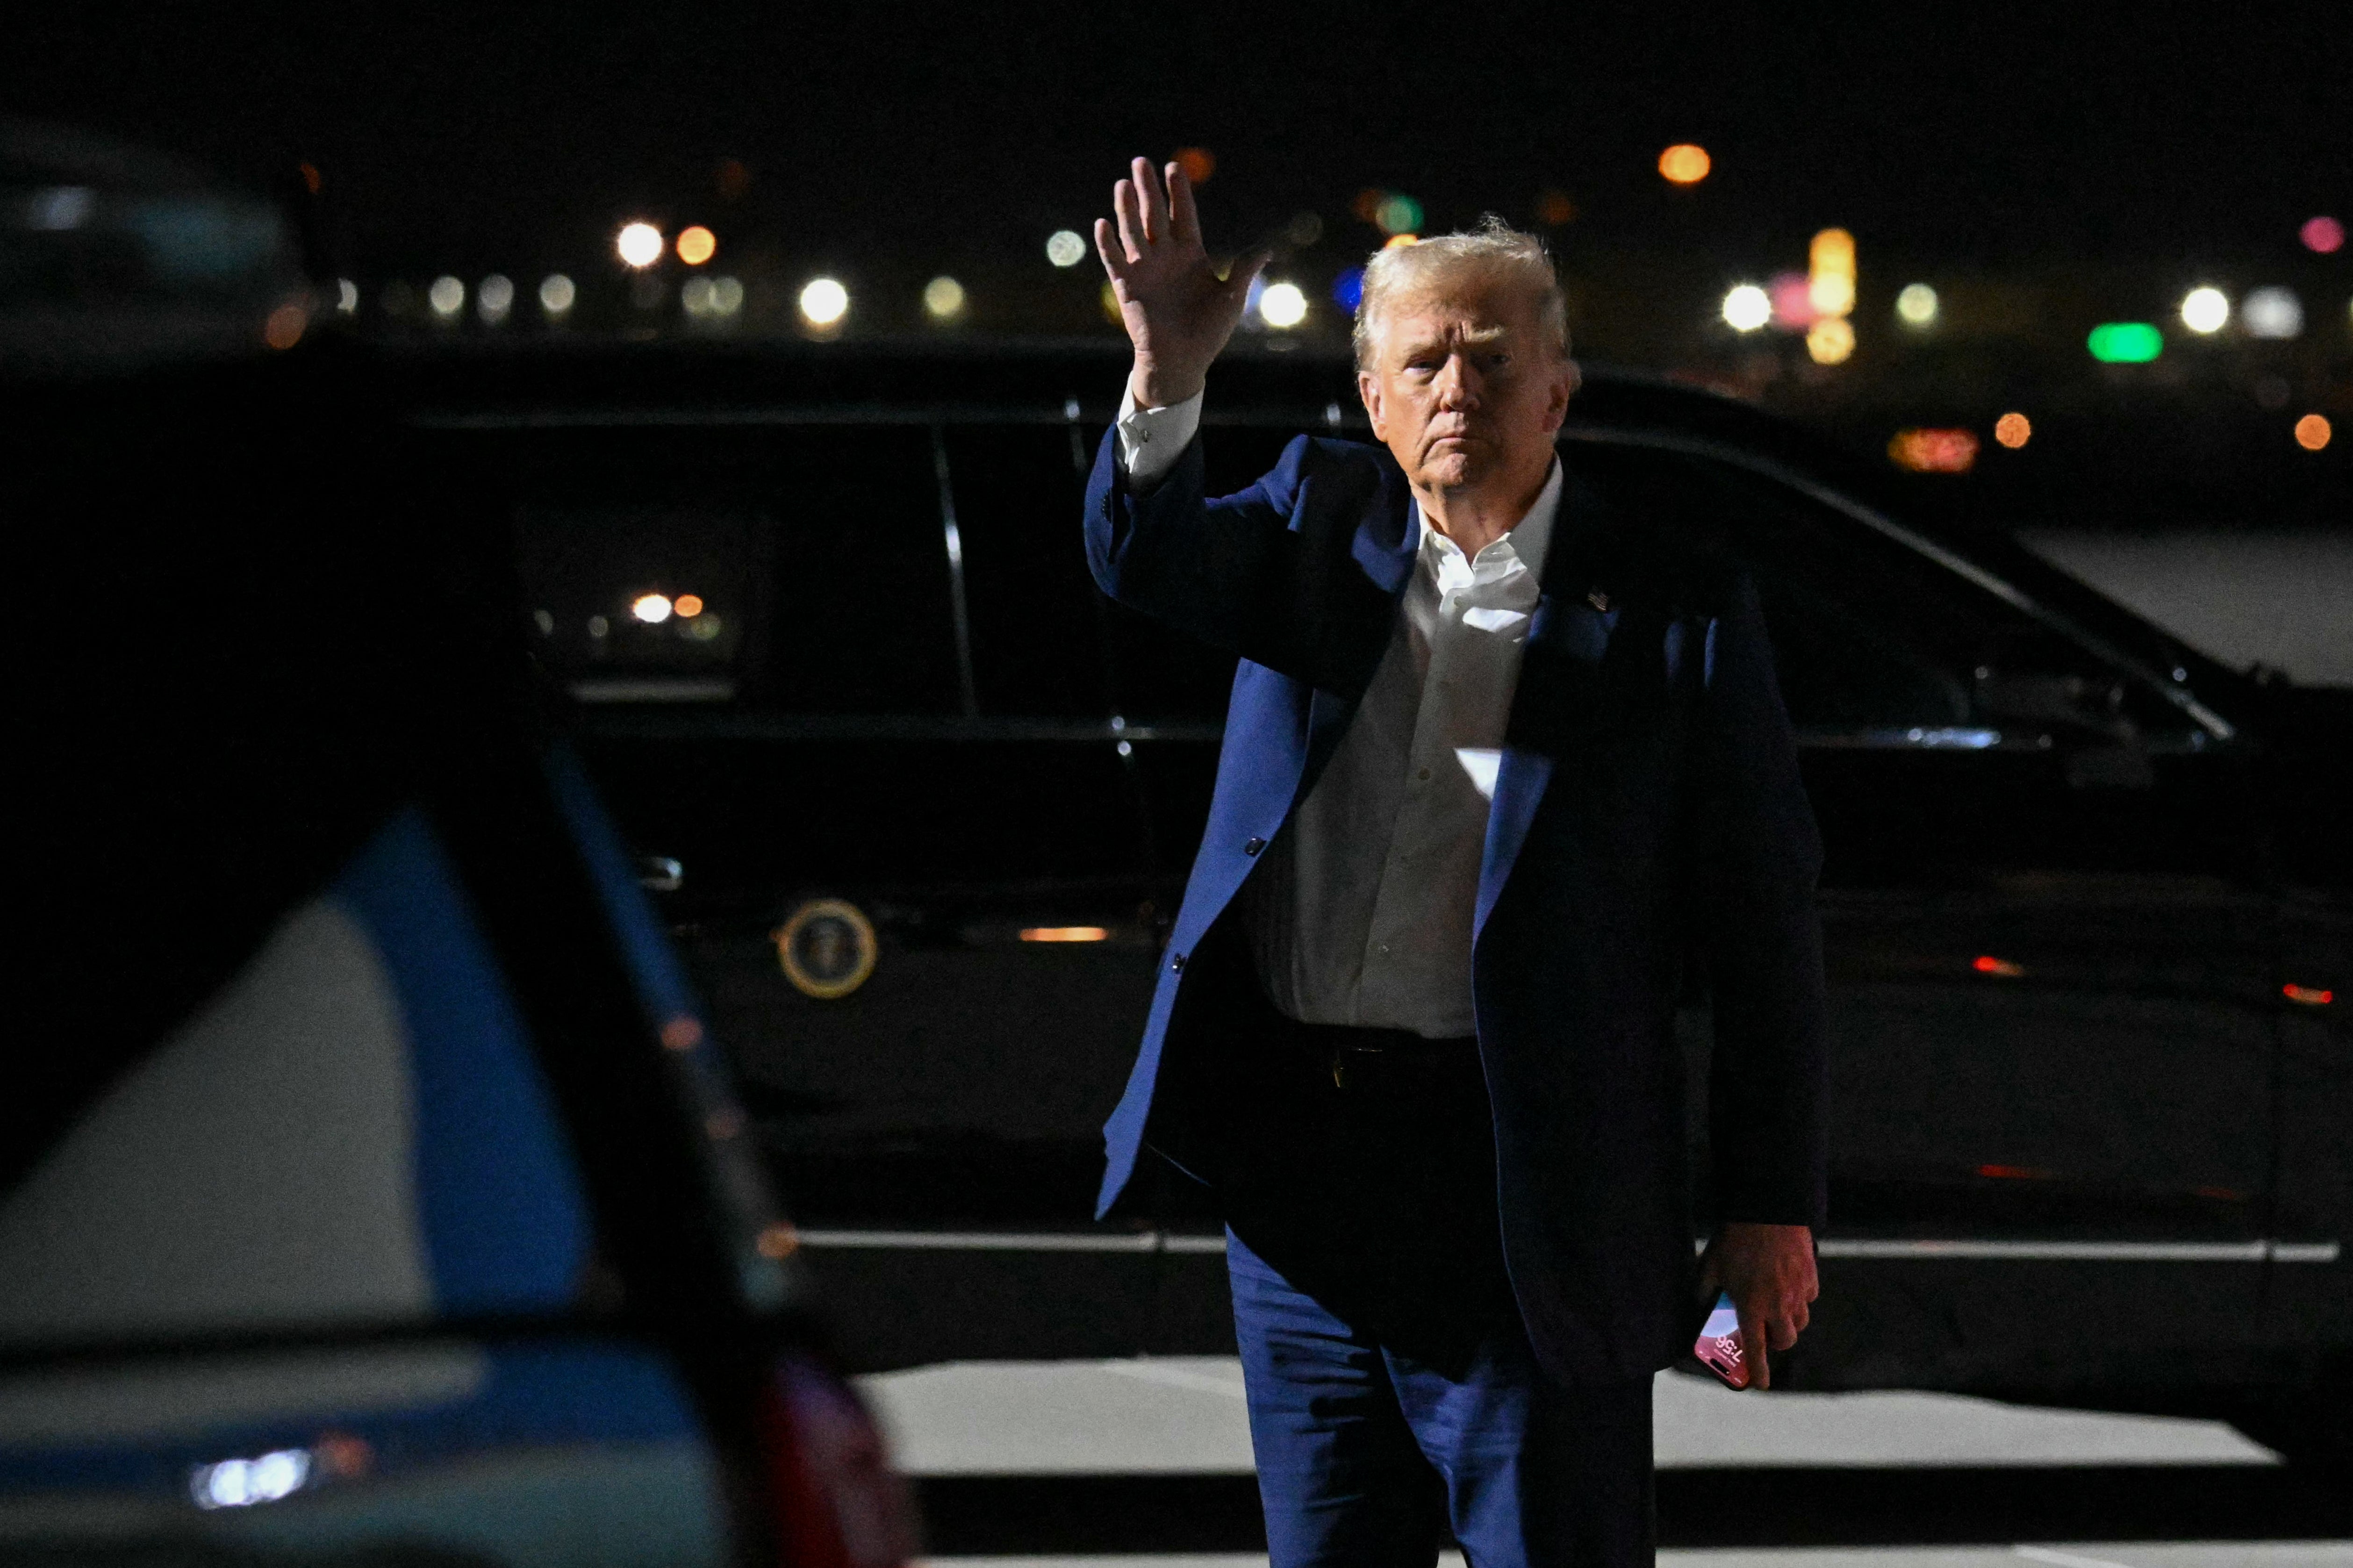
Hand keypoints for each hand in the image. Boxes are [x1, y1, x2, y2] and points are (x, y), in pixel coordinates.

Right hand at [1095, 156, 1268, 408]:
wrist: (1182, 361)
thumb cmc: (1208, 332)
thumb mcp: (1232, 297)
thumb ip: (1245, 269)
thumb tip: (1268, 248)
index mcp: (1190, 255)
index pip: (1183, 215)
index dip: (1178, 192)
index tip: (1173, 167)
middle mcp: (1165, 257)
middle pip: (1155, 215)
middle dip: (1149, 189)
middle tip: (1141, 162)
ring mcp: (1145, 269)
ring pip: (1134, 231)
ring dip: (1127, 208)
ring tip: (1123, 183)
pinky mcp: (1128, 286)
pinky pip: (1115, 260)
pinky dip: (1108, 243)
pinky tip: (1103, 223)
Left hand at [1698, 1223, 1817, 1389]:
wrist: (1768, 1210)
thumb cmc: (1736, 1239)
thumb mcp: (1710, 1266)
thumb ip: (1703, 1292)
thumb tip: (1699, 1307)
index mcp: (1752, 1306)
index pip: (1756, 1348)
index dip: (1757, 1369)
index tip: (1759, 1383)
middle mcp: (1779, 1304)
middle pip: (1785, 1340)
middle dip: (1775, 1343)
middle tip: (1765, 1334)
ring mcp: (1798, 1292)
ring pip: (1800, 1322)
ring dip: (1788, 1322)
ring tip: (1775, 1309)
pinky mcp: (1810, 1277)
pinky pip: (1808, 1299)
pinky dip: (1800, 1299)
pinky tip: (1787, 1286)